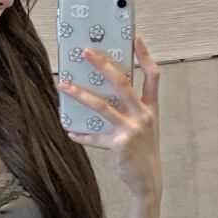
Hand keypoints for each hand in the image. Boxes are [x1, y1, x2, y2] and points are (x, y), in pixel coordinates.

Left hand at [58, 34, 161, 200]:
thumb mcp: (144, 125)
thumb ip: (131, 108)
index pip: (153, 75)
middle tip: (86, 52)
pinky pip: (95, 137)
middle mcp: (143, 115)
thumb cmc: (144, 149)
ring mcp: (132, 130)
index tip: (135, 38)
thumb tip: (104, 91)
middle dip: (103, 65)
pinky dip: (82, 134)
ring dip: (80, 94)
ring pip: (101, 106)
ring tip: (64, 85)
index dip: (145, 56)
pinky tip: (70, 131)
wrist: (149, 179)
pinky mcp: (119, 145)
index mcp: (151, 107)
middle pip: (122, 83)